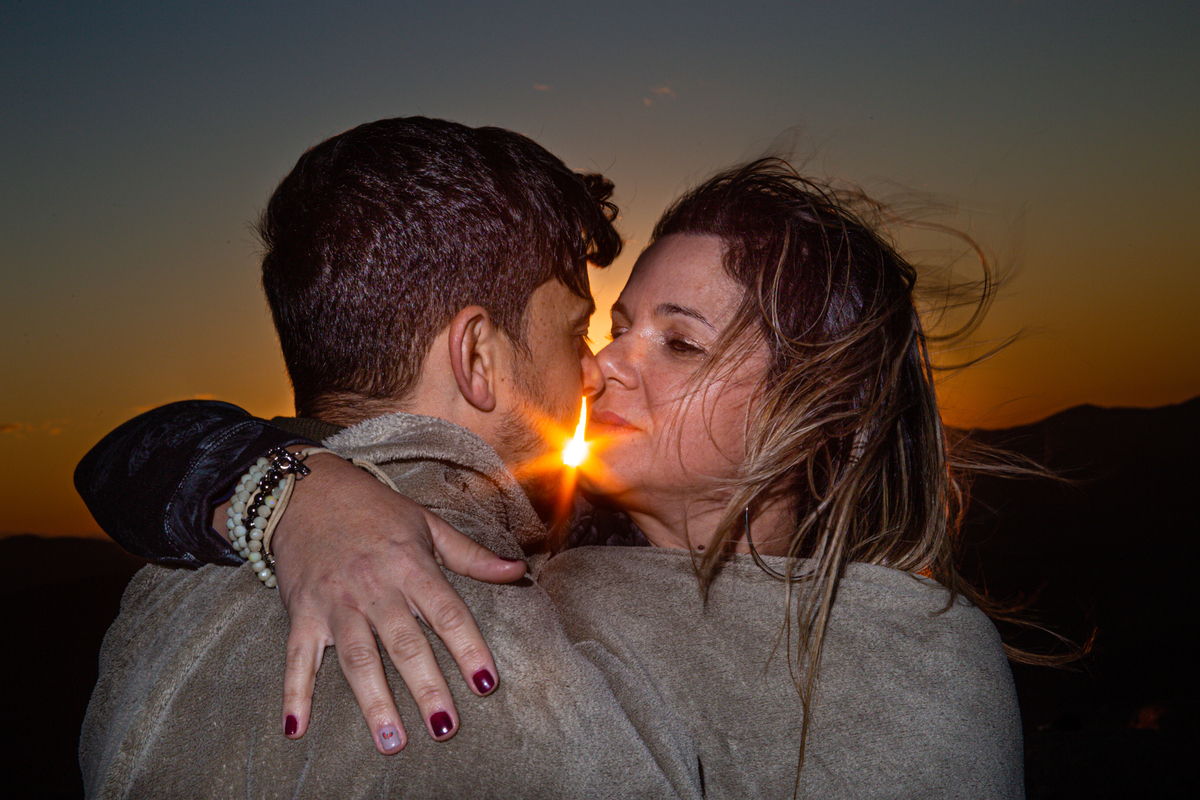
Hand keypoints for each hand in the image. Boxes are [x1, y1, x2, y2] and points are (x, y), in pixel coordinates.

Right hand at [264, 452, 525, 752]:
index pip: (447, 613)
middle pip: (404, 644)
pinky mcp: (302, 614)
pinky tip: (295, 729)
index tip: (486, 683)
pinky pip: (297, 659)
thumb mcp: (427, 524)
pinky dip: (294, 694)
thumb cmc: (374, 510)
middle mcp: (375, 588)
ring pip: (357, 659)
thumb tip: (518, 571)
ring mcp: (336, 604)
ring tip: (392, 741)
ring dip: (374, 702)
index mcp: (411, 566)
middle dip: (426, 688)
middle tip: (445, 727)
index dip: (468, 648)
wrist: (307, 492)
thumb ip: (471, 555)